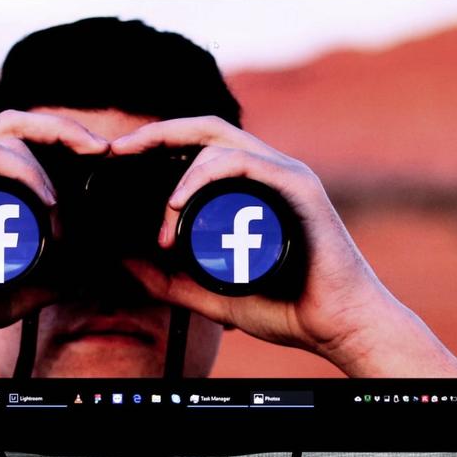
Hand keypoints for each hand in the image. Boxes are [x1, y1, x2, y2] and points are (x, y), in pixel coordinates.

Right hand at [0, 110, 107, 376]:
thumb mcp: (6, 295)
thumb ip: (39, 286)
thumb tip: (75, 279)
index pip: (21, 141)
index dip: (62, 140)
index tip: (101, 158)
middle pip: (16, 123)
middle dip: (64, 129)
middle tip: (102, 150)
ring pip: (5, 136)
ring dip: (46, 167)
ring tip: (62, 209)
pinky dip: (22, 169)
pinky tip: (47, 199)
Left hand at [110, 116, 456, 377]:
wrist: (338, 327)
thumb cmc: (287, 308)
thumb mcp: (210, 296)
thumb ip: (169, 280)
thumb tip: (125, 262)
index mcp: (252, 187)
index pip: (200, 146)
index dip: (158, 142)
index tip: (118, 157)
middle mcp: (269, 172)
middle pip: (206, 130)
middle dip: (157, 133)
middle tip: (119, 149)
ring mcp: (285, 175)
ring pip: (219, 144)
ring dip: (179, 175)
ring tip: (162, 218)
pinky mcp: (298, 187)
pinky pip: (243, 163)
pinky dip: (203, 175)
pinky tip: (179, 203)